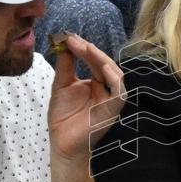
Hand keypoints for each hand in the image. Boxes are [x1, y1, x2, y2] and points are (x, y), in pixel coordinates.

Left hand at [47, 33, 125, 161]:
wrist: (62, 144)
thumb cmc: (63, 119)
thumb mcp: (60, 87)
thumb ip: (65, 67)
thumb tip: (63, 44)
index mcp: (95, 83)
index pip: (93, 60)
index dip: (83, 48)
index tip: (68, 37)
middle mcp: (105, 89)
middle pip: (104, 64)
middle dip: (90, 50)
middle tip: (74, 40)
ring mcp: (110, 99)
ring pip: (115, 74)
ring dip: (102, 59)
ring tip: (86, 48)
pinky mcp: (113, 110)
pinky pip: (120, 92)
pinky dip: (114, 79)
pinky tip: (103, 68)